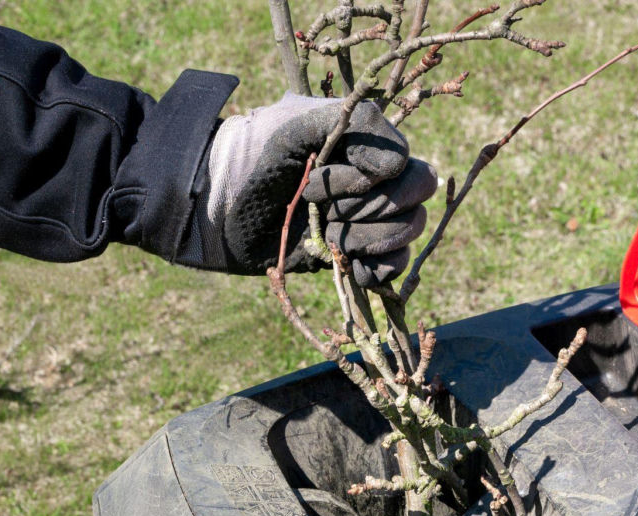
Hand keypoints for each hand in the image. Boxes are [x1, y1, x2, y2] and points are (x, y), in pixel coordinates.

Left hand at [184, 93, 436, 285]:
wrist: (219, 209)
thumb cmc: (255, 159)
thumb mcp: (297, 125)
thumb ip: (355, 124)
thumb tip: (394, 167)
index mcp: (367, 145)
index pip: (406, 164)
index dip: (368, 179)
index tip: (318, 178)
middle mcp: (376, 181)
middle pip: (417, 196)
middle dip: (371, 208)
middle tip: (323, 208)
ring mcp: (370, 220)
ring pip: (408, 232)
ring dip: (366, 237)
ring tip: (326, 234)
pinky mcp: (359, 256)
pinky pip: (396, 267)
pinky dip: (377, 269)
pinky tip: (347, 264)